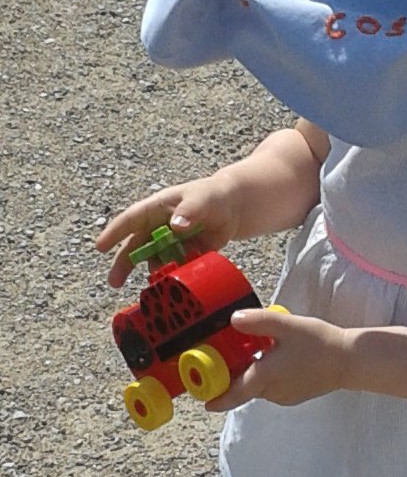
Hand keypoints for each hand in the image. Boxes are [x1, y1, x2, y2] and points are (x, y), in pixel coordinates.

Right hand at [95, 172, 241, 287]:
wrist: (233, 208)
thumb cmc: (213, 196)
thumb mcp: (202, 199)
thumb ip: (190, 210)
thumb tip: (176, 225)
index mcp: (157, 208)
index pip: (131, 219)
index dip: (114, 233)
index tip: (100, 247)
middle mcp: (158, 226)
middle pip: (135, 245)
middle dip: (124, 263)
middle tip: (114, 282)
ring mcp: (169, 241)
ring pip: (153, 259)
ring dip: (154, 270)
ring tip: (161, 278)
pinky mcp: (182, 254)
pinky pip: (172, 267)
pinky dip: (172, 274)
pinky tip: (177, 278)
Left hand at [206, 309, 347, 410]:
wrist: (349, 359)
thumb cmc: (319, 342)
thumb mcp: (287, 325)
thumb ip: (259, 322)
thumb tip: (232, 319)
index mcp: (264, 377)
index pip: (231, 394)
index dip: (214, 396)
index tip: (201, 395)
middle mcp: (271, 392)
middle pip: (244, 387)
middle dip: (234, 374)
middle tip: (227, 355)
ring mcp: (284, 396)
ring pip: (259, 385)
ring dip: (253, 371)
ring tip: (255, 348)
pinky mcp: (295, 394)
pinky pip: (273, 385)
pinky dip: (268, 374)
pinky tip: (277, 355)